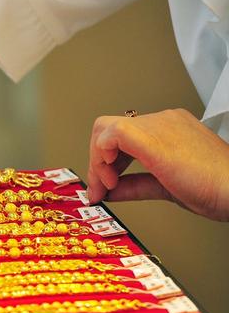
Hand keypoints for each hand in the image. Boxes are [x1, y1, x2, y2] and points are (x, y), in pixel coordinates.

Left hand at [87, 108, 228, 220]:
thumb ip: (135, 185)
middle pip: (108, 129)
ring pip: (106, 129)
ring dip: (97, 162)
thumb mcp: (164, 186)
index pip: (121, 134)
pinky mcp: (154, 139)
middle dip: (96, 161)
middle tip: (99, 189)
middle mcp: (163, 121)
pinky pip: (114, 133)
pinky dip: (101, 155)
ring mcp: (159, 126)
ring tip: (106, 186)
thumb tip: (110, 191)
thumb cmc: (216, 189)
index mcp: (168, 128)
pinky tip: (110, 176)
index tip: (104, 187)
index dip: (104, 161)